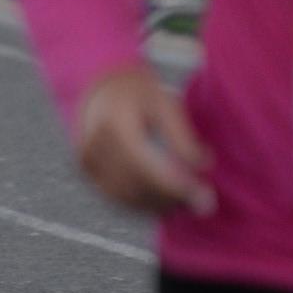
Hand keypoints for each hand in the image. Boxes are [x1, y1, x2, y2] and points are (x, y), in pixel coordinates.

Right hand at [73, 64, 216, 217]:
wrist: (101, 88)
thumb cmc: (138, 95)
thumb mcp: (164, 104)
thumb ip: (181, 135)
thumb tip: (204, 165)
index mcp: (115, 124)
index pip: (146, 167)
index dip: (175, 187)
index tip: (205, 198)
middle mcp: (95, 145)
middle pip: (136, 185)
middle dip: (172, 198)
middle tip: (203, 203)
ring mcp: (87, 161)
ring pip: (126, 196)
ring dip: (158, 204)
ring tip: (186, 202)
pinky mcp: (87, 172)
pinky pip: (116, 197)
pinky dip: (142, 204)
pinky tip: (164, 201)